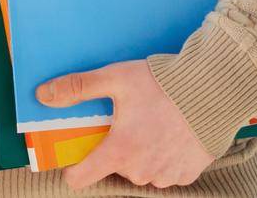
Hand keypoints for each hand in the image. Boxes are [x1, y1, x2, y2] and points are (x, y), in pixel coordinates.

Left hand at [36, 60, 212, 190]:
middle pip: (114, 167)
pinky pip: (165, 171)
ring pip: (140, 170)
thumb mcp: (115, 79)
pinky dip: (164, 156)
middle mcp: (141, 170)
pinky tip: (169, 134)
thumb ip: (78, 88)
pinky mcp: (187, 174)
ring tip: (151, 123)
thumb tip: (43, 95)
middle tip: (126, 121)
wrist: (213, 89)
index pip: (82, 178)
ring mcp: (165, 175)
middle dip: (116, 147)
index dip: (74, 169)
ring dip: (141, 153)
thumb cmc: (162, 84)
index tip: (73, 158)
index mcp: (119, 151)